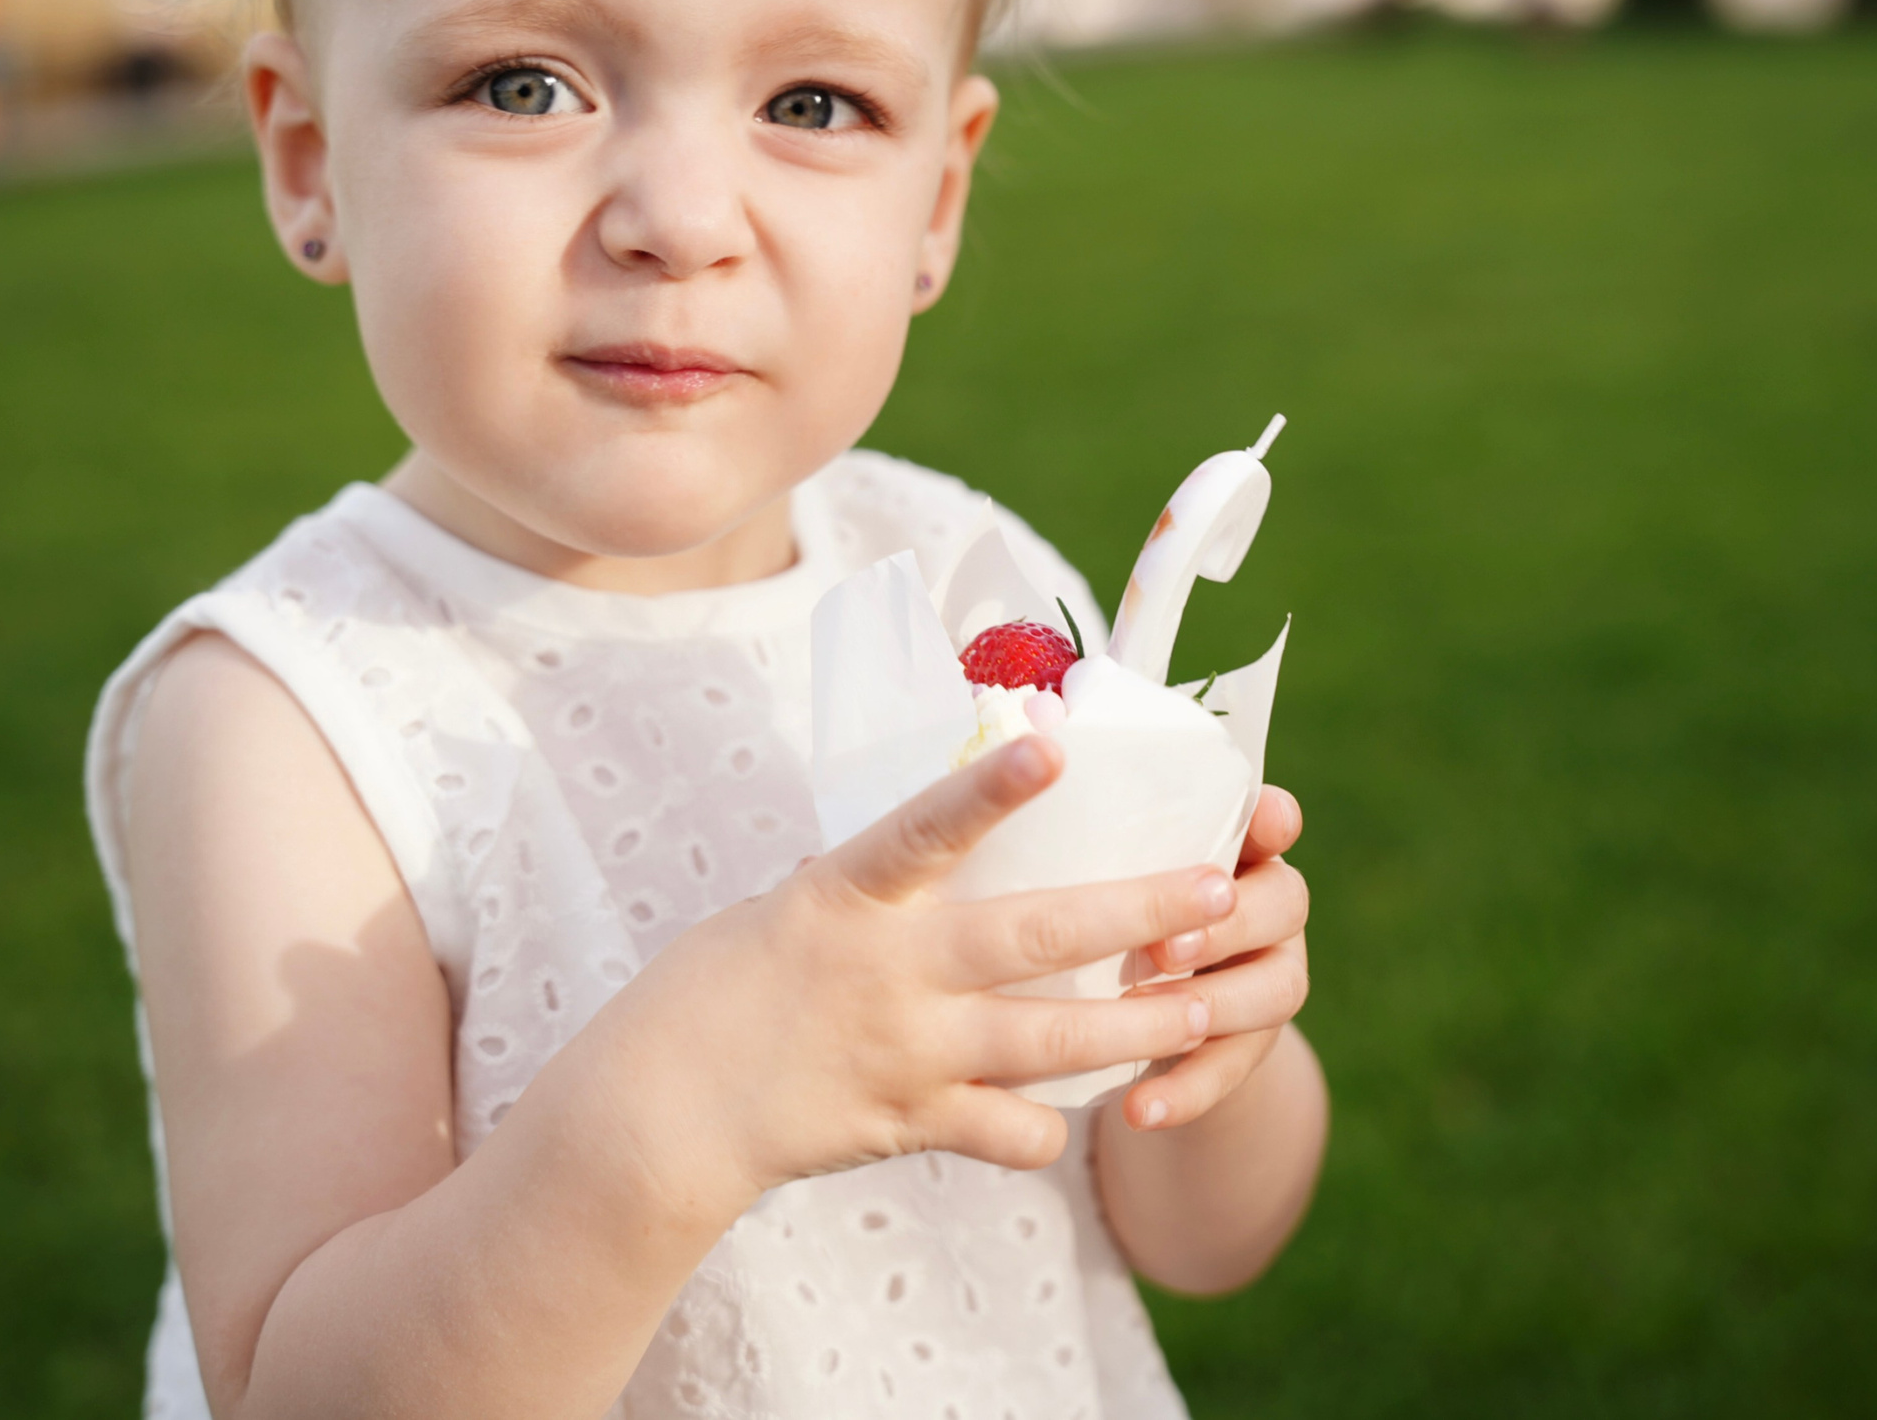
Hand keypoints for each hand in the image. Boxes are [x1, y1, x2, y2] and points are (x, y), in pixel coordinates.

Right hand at [571, 737, 1243, 1211]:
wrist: (657, 1114)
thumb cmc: (715, 989)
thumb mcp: (788, 908)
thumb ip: (869, 882)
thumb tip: (926, 838)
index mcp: (847, 898)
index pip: (925, 829)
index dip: (989, 789)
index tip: (1053, 748)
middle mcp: (886, 972)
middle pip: (1032, 938)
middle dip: (1136, 912)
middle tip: (1218, 888)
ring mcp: (903, 1052)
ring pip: (1048, 1042)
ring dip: (1136, 1026)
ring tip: (1204, 1006)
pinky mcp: (905, 1122)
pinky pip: (1005, 1129)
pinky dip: (1046, 1126)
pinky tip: (1076, 1116)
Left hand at [1115, 785, 1309, 1131]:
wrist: (1124, 1018)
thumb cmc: (1089, 912)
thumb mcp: (1091, 866)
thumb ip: (1088, 829)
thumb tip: (1025, 743)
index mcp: (1230, 850)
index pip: (1269, 821)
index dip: (1272, 819)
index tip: (1263, 820)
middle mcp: (1263, 906)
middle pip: (1285, 902)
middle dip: (1231, 922)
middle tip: (1169, 944)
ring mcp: (1267, 978)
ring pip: (1279, 987)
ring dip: (1218, 1006)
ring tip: (1154, 1022)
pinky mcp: (1248, 1049)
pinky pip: (1234, 1071)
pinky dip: (1189, 1090)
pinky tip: (1141, 1111)